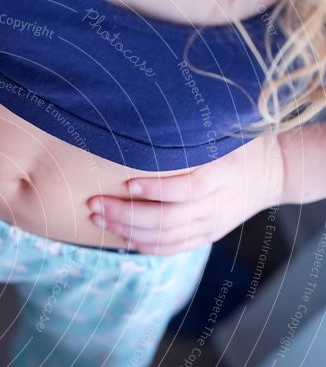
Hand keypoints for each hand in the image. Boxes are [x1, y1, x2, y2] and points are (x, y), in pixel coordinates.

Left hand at [87, 133, 285, 255]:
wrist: (276, 172)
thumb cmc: (242, 144)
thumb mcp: (227, 131)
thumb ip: (196, 131)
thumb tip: (153, 113)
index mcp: (224, 174)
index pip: (189, 188)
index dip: (157, 190)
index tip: (127, 184)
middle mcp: (218, 203)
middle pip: (169, 218)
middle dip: (127, 214)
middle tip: (95, 205)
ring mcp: (212, 222)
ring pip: (166, 236)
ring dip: (127, 230)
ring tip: (98, 218)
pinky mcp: (207, 234)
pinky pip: (172, 247)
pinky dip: (145, 245)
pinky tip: (120, 236)